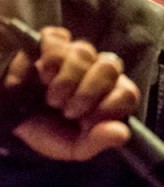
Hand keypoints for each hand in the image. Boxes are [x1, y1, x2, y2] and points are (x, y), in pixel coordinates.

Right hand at [5, 26, 139, 159]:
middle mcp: (98, 71)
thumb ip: (97, 141)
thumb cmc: (47, 130)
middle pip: (110, 67)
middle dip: (87, 93)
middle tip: (67, 111)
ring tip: (52, 98)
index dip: (109, 107)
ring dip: (65, 81)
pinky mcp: (51, 42)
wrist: (9, 118)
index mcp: (111, 96)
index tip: (86, 122)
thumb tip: (122, 134)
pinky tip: (42, 76)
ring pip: (84, 52)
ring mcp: (75, 54)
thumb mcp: (72, 146)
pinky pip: (57, 39)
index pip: (128, 93)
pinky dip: (49, 60)